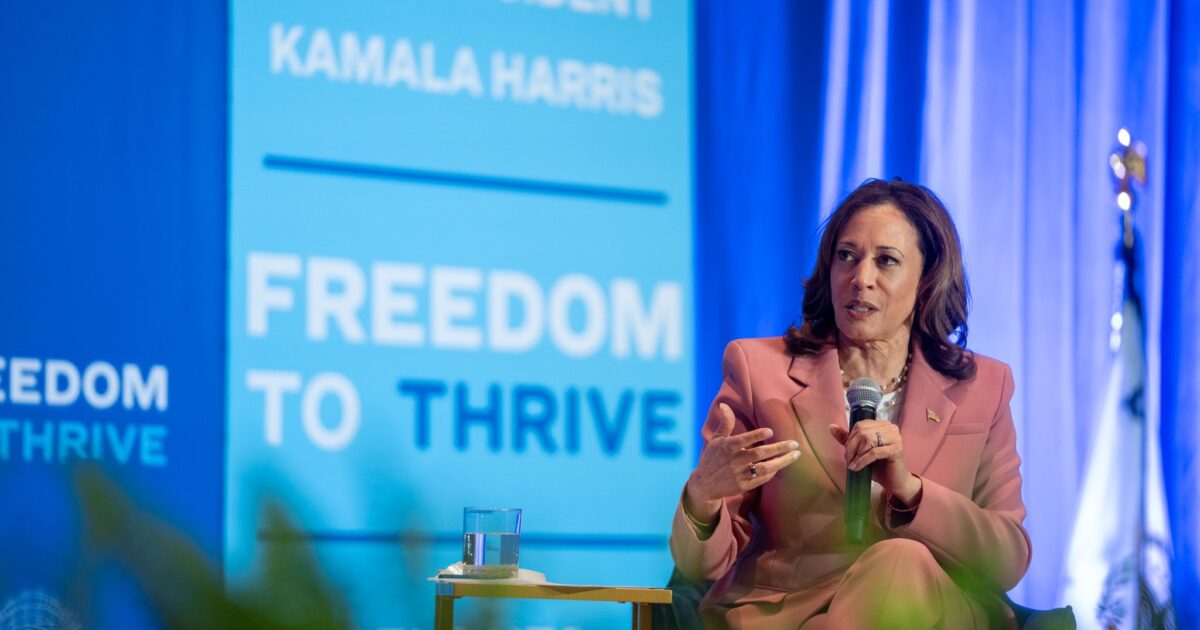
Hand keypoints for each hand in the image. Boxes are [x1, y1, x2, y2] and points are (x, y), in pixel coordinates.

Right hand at [684, 403, 801, 521]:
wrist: (705, 485)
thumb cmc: (712, 458)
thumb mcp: (716, 439)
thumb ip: (725, 423)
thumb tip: (724, 405)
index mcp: (727, 447)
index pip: (742, 440)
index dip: (756, 436)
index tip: (770, 431)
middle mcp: (734, 461)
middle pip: (759, 454)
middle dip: (778, 448)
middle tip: (794, 444)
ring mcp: (739, 474)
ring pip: (764, 468)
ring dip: (782, 461)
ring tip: (795, 455)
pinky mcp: (744, 486)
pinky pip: (762, 479)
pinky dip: (772, 472)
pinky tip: (781, 465)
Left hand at [828, 420, 920, 504]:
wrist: (894, 482)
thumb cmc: (878, 466)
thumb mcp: (860, 451)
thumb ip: (847, 439)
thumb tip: (831, 427)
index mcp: (882, 424)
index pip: (860, 425)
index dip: (850, 439)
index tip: (847, 453)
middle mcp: (890, 428)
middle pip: (862, 432)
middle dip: (851, 447)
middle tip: (849, 460)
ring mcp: (895, 437)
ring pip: (868, 440)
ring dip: (857, 454)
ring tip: (853, 465)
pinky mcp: (897, 449)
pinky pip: (874, 452)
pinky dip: (863, 460)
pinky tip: (857, 468)